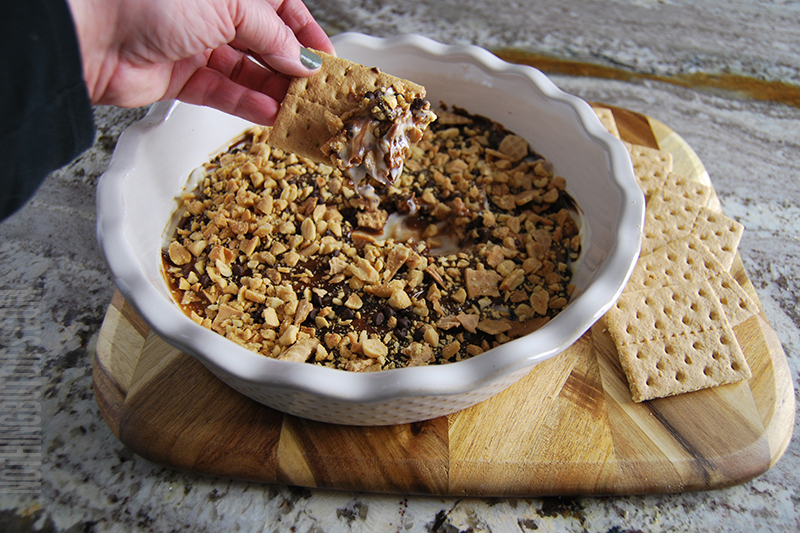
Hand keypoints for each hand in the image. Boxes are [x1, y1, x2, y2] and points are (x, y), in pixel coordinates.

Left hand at [66, 0, 334, 124]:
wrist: (90, 28)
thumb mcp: (232, 5)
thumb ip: (273, 35)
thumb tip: (302, 58)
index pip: (279, 5)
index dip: (304, 30)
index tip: (326, 57)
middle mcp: (210, 9)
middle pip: (263, 40)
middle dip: (291, 65)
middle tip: (316, 89)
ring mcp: (193, 42)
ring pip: (245, 70)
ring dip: (273, 90)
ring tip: (298, 107)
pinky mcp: (177, 76)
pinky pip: (221, 91)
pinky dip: (245, 104)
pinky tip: (268, 113)